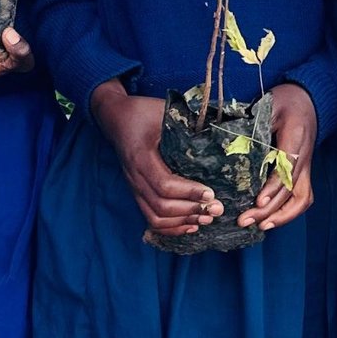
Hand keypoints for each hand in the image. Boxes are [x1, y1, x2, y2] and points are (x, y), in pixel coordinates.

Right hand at [89, 81, 221, 237]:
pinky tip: (190, 225)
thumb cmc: (142, 112)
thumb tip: (220, 130)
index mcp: (141, 156)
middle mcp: (135, 176)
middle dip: (191, 210)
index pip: (164, 184)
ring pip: (155, 217)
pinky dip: (171, 227)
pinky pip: (150, 218)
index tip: (211, 193)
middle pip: (161, 206)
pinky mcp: (137, 192)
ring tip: (206, 218)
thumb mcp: (163, 110)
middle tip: (216, 208)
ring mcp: (134, 186)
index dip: (189, 192)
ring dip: (182, 222)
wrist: (116, 117)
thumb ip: (187, 120)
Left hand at [242, 84, 315, 231]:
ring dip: (282, 216)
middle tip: (245, 219)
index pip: (288, 168)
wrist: (308, 100)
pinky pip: (301, 198)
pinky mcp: (303, 172)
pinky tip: (269, 221)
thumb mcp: (269, 103)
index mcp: (295, 137)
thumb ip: (254, 122)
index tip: (258, 202)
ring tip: (259, 227)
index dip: (274, 187)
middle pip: (292, 190)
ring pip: (302, 199)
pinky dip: (288, 212)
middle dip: (270, 210)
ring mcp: (306, 167)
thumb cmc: (287, 100)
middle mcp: (304, 157)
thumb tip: (232, 143)